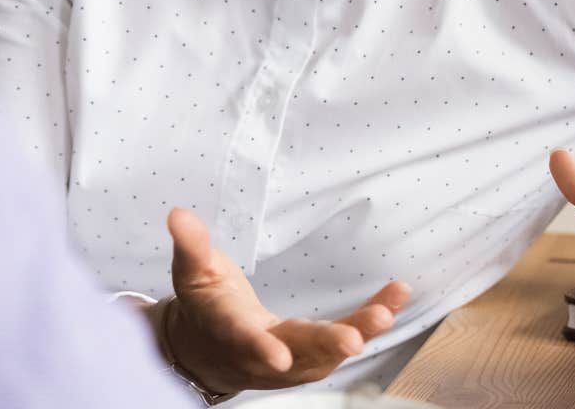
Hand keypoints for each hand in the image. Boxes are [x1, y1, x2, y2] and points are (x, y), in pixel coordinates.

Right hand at [154, 207, 410, 395]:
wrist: (211, 351)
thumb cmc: (204, 306)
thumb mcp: (191, 273)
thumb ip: (190, 245)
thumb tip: (178, 214)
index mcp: (228, 332)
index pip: (242, 340)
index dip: (258, 348)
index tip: (276, 356)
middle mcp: (263, 354)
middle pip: (296, 352)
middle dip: (325, 345)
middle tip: (353, 341)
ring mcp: (293, 361)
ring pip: (328, 352)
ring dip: (359, 332)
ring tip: (385, 312)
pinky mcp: (315, 356)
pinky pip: (347, 339)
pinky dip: (372, 320)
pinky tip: (396, 296)